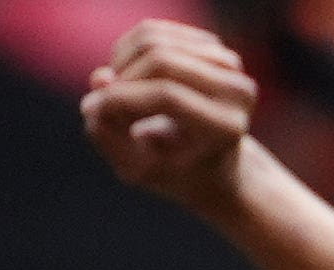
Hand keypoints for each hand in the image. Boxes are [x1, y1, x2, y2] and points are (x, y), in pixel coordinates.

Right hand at [81, 23, 255, 213]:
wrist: (213, 166)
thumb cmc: (174, 172)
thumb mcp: (136, 168)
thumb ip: (109, 133)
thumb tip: (101, 79)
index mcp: (229, 128)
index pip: (168, 96)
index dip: (123, 98)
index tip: (94, 109)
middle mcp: (239, 93)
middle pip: (161, 60)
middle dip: (121, 79)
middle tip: (105, 102)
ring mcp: (230, 66)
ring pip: (153, 40)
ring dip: (121, 64)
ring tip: (120, 93)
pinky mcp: (212, 47)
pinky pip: (153, 32)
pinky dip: (127, 51)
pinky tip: (129, 77)